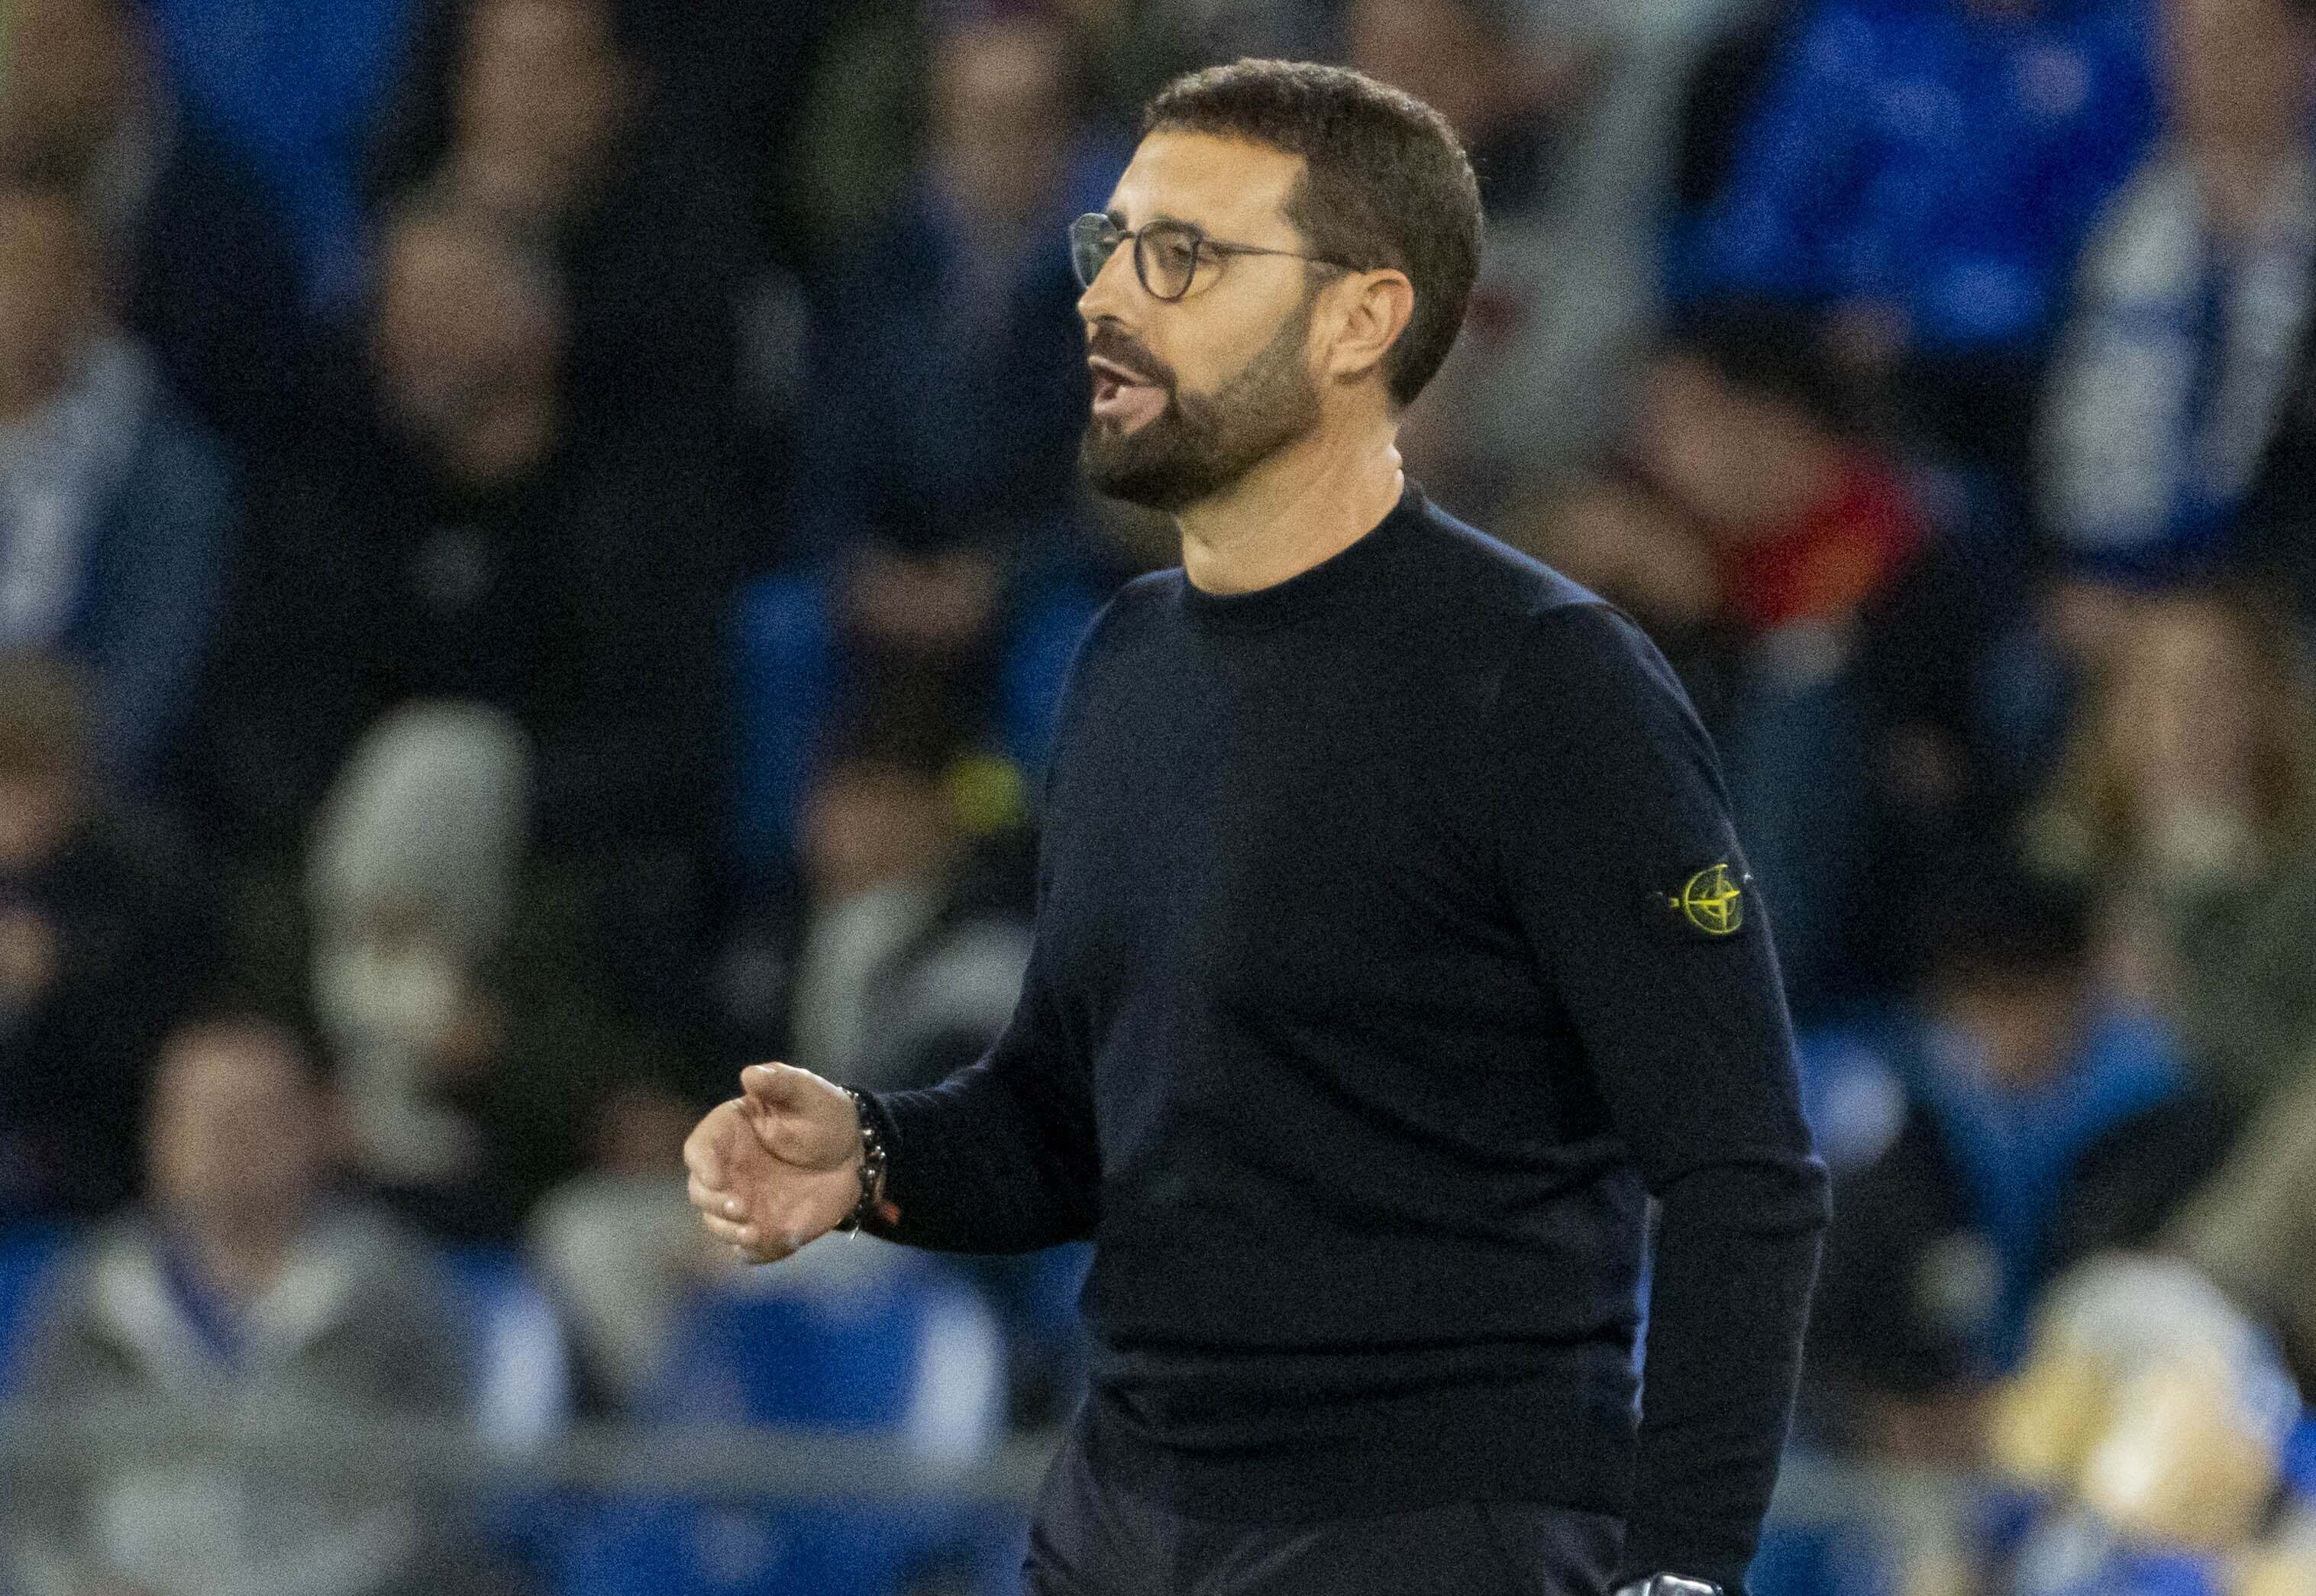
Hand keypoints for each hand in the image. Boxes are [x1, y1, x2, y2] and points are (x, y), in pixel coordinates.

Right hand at [683, 1063, 861, 1263]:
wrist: (856, 1155)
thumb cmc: (825, 1116)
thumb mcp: (807, 1092)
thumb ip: (780, 1082)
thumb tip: (751, 1074)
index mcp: (729, 1133)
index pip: (699, 1149)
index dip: (702, 1164)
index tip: (717, 1176)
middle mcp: (729, 1170)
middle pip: (699, 1191)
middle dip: (714, 1202)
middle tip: (740, 1207)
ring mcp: (743, 1201)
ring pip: (717, 1223)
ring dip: (728, 1231)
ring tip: (753, 1233)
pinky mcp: (763, 1228)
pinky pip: (748, 1248)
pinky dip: (753, 1251)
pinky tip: (767, 1245)